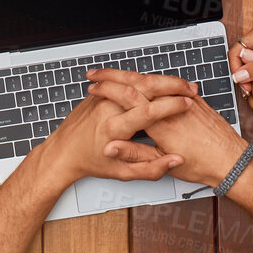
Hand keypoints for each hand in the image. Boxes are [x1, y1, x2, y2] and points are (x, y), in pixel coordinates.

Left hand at [39, 85, 191, 187]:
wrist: (62, 151)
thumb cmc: (90, 162)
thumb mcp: (122, 173)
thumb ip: (151, 169)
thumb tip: (175, 160)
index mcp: (114, 129)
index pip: (147, 111)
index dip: (171, 106)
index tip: (188, 103)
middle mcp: (107, 109)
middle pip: (142, 86)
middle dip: (170, 84)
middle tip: (189, 88)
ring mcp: (102, 97)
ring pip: (134, 79)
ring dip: (160, 79)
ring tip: (180, 84)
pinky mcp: (100, 93)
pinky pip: (125, 81)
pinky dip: (145, 80)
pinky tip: (160, 84)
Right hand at [86, 70, 247, 190]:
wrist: (231, 160)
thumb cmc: (200, 164)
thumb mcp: (161, 162)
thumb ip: (132, 152)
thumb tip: (110, 147)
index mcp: (159, 122)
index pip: (127, 95)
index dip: (107, 88)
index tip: (93, 85)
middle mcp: (170, 105)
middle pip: (136, 80)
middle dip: (113, 75)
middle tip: (97, 74)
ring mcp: (183, 98)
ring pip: (152, 79)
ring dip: (130, 76)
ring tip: (112, 77)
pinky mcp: (194, 99)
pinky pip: (168, 84)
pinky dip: (151, 81)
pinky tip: (142, 83)